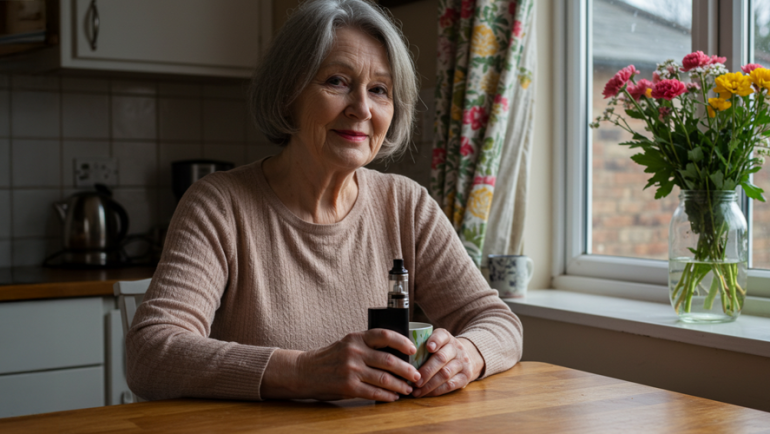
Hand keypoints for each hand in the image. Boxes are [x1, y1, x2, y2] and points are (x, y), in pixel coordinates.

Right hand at [289, 329, 421, 401]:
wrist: (304, 371)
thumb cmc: (330, 358)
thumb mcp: (347, 344)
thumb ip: (367, 346)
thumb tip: (396, 354)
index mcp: (356, 338)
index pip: (384, 335)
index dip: (402, 342)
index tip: (413, 350)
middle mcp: (354, 352)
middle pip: (389, 360)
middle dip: (407, 370)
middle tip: (417, 375)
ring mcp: (351, 370)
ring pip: (384, 379)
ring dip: (400, 386)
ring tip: (407, 389)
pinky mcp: (348, 387)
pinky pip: (374, 392)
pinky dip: (387, 396)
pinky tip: (393, 397)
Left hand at [411, 329, 483, 397]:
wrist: (468, 357)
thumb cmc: (442, 350)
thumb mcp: (436, 343)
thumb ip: (421, 345)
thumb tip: (398, 354)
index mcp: (446, 337)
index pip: (441, 336)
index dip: (435, 341)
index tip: (428, 347)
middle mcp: (456, 348)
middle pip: (441, 358)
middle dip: (426, 371)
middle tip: (414, 380)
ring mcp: (463, 362)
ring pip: (445, 374)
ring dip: (429, 384)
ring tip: (416, 391)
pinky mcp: (466, 376)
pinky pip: (450, 385)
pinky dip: (436, 391)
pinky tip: (426, 393)